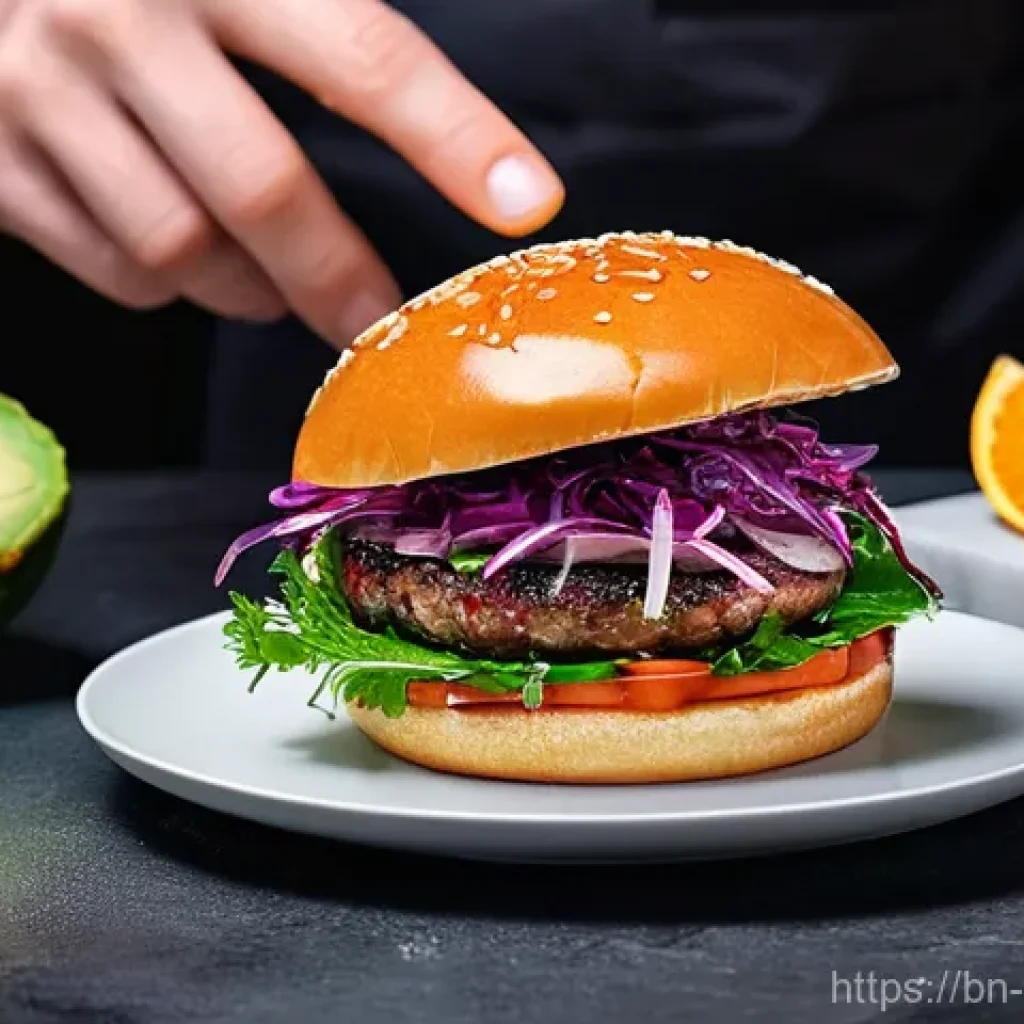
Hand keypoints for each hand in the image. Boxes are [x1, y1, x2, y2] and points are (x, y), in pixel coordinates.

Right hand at [0, 0, 563, 345]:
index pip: (362, 59)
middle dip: (337, 279)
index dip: (452, 135)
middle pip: (265, 192)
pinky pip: (113, 270)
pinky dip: (164, 283)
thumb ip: (314, 18)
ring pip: (181, 250)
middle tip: (375, 320)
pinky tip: (177, 249)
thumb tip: (424, 111)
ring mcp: (35, 90)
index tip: (525, 200)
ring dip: (246, 287)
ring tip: (270, 279)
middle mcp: (119, 18)